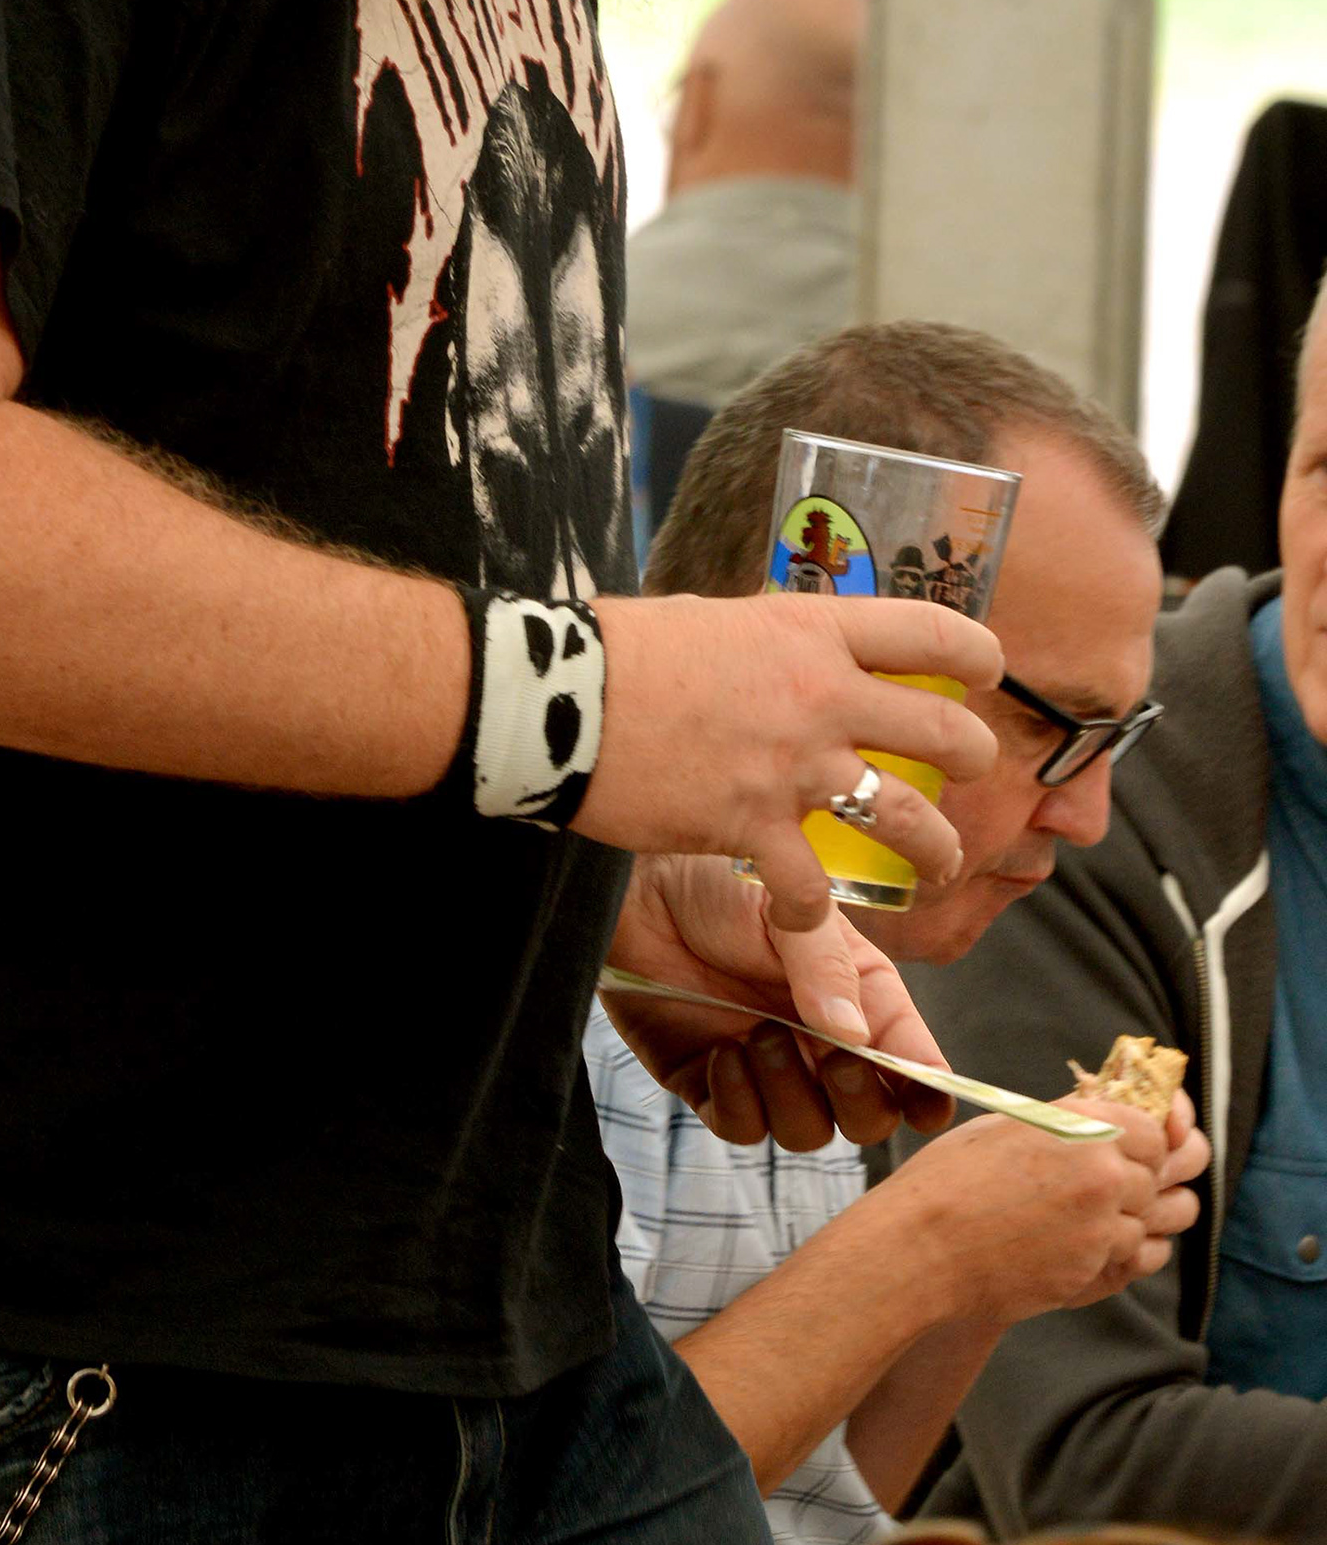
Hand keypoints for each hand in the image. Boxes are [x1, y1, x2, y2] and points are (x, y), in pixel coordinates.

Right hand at [581, 591, 999, 925]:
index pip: (931, 632)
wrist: (557, 699)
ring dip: (938, 850)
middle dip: (974, 758)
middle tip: (969, 773)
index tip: (986, 673)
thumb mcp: (715, 621)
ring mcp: (793, 767)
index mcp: (811, 631)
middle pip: (946, 730)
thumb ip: (770, 643)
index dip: (976, 655)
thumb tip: (789, 656)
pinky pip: (813, 894)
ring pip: (910, 820)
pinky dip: (813, 919)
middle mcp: (821, 696)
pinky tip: (805, 922)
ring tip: (941, 866)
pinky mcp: (753, 829)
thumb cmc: (620, 651)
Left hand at [601, 854, 956, 1150]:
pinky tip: (723, 1051)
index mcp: (857, 993)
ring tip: (758, 1034)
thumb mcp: (785, 907)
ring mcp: (768, 1068)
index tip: (931, 1102)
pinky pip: (743, 1129)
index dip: (928, 1088)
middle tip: (833, 1059)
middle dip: (862, 1101)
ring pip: (809, 1131)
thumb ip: (823, 965)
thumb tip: (854, 1036)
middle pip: (870, 1115)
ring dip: (791, 1094)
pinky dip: (739, 1101)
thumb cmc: (717, 883)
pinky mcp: (712, 1085)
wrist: (634, 891)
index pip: (910, 1057)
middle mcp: (819, 1039)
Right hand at [883, 1093, 1201, 1330]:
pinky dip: (1110, 1256)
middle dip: (1133, 1185)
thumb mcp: (1005, 1126)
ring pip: (1146, 1222)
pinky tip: (1075, 1249)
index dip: (1141, 1142)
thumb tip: (1092, 1124)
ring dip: (1124, 1224)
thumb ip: (1062, 1124)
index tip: (1125, 1152)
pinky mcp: (1092, 1268)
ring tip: (1084, 1223)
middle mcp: (1099, 1170)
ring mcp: (1099, 1223)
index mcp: (1077, 1124)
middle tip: (1099, 1192)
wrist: (925, 1246)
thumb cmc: (949, 1181)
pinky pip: (1128, 1260)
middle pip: (1153, 1177)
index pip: (1151, 1129)